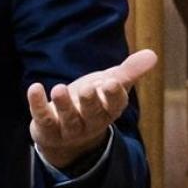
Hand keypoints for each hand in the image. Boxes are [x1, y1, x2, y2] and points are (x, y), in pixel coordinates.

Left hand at [27, 48, 156, 169]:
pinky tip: (35, 88)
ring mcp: (68, 128)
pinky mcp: (47, 128)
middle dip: (90, 102)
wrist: (65, 133)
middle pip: (92, 114)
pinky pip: (43, 118)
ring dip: (64, 104)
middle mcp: (90, 122)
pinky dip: (38, 104)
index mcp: (108, 111)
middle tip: (87, 88)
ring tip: (58, 88)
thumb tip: (153, 54)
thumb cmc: (92, 102)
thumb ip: (129, 72)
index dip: (113, 95)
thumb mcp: (109, 85)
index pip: (115, 105)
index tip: (113, 82)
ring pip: (68, 118)